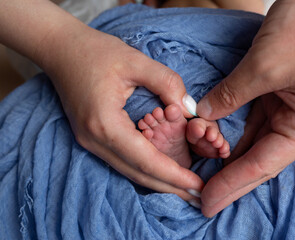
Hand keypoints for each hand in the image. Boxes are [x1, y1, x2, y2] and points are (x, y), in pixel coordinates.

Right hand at [39, 23, 203, 200]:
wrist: (61, 50)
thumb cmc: (96, 52)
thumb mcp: (135, 61)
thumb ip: (167, 83)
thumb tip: (190, 109)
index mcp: (105, 124)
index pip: (145, 160)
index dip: (173, 174)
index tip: (198, 185)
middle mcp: (95, 141)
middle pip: (138, 174)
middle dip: (170, 187)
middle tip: (199, 196)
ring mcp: (90, 142)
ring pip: (130, 171)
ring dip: (158, 182)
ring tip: (185, 190)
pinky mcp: (92, 139)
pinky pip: (122, 162)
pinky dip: (145, 170)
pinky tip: (162, 172)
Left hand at [197, 0, 294, 216]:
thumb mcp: (264, 67)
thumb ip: (231, 95)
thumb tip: (202, 115)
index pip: (262, 164)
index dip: (231, 184)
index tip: (207, 202)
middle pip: (258, 159)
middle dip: (229, 179)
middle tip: (202, 201)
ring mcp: (289, 110)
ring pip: (253, 142)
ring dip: (227, 157)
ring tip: (203, 178)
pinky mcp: (277, 95)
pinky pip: (251, 121)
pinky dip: (232, 133)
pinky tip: (213, 145)